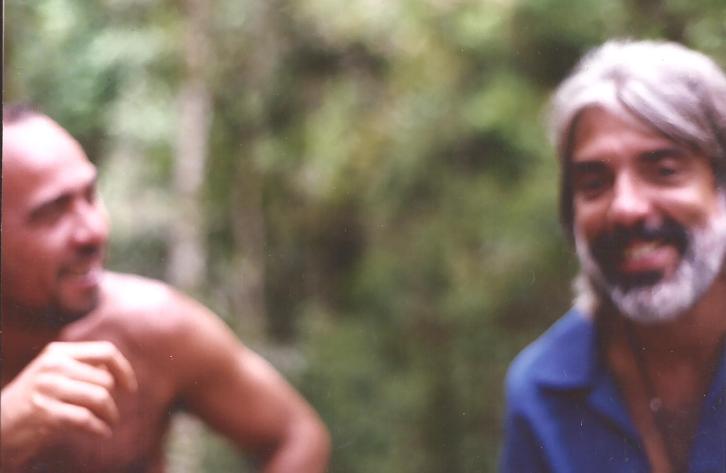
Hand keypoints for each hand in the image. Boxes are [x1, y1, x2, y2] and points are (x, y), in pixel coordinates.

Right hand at [1, 341, 136, 467]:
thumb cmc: (32, 402)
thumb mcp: (52, 375)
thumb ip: (81, 369)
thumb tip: (116, 373)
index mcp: (58, 353)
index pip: (106, 351)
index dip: (124, 370)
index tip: (130, 389)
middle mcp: (53, 366)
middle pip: (105, 380)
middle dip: (113, 401)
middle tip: (111, 415)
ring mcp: (47, 388)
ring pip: (100, 398)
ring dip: (110, 415)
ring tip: (109, 423)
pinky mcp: (45, 413)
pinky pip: (86, 419)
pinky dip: (100, 429)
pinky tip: (103, 433)